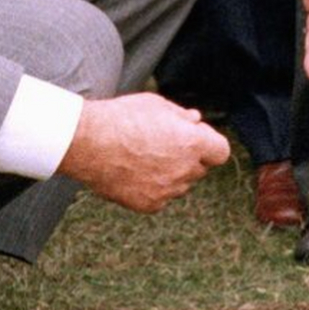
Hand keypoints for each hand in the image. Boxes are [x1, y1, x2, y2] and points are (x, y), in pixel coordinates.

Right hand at [57, 92, 230, 212]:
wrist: (87, 144)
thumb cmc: (121, 118)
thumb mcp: (156, 105)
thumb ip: (181, 116)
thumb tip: (195, 120)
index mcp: (193, 143)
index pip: (221, 152)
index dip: (208, 144)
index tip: (194, 138)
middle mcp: (185, 170)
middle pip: (199, 169)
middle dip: (188, 158)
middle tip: (162, 144)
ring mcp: (168, 190)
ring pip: (180, 184)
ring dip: (171, 174)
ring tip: (142, 156)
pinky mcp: (149, 205)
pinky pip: (160, 197)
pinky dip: (152, 187)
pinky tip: (133, 172)